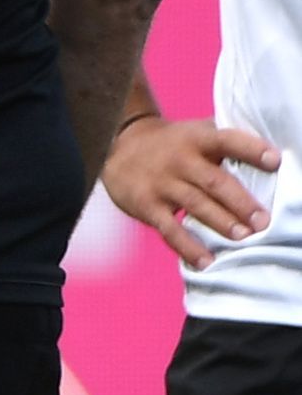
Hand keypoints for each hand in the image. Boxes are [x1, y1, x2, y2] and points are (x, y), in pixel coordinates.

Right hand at [108, 113, 281, 269]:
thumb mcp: (197, 132)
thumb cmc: (175, 143)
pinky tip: (206, 262)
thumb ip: (227, 143)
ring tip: (244, 237)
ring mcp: (161, 184)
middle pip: (213, 181)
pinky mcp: (146, 206)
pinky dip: (187, 247)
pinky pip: (170, 230)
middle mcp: (179, 160)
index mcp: (197, 139)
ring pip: (195, 205)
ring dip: (221, 223)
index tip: (274, 161)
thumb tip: (275, 158)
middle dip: (240, 202)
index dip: (251, 149)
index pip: (227, 141)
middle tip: (263, 221)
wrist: (118, 147)